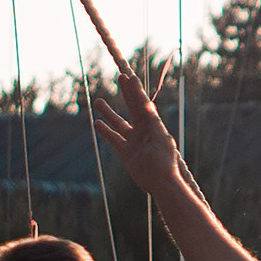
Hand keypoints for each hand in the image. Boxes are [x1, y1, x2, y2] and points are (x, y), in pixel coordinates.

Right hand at [93, 68, 183, 195]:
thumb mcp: (159, 140)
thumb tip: (148, 104)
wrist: (160, 184)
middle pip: (133, 108)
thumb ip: (152, 122)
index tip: (129, 77)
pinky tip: (97, 123)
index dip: (136, 91)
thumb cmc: (163, 162)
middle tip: (120, 77)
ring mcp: (135, 141)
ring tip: (98, 101)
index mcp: (154, 126)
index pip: (143, 104)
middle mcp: (144, 130)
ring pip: (119, 123)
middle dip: (126, 93)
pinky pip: (114, 139)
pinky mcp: (127, 152)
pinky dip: (106, 131)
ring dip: (109, 113)